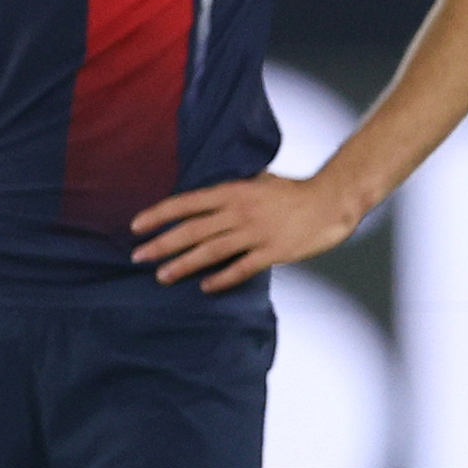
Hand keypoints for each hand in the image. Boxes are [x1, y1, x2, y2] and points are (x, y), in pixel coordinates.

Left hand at [130, 172, 364, 291]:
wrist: (332, 200)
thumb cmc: (292, 191)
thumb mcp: (257, 180)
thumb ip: (230, 191)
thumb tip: (201, 195)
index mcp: (232, 191)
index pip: (186, 203)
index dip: (158, 214)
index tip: (135, 226)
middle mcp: (239, 211)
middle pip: (192, 230)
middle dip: (161, 244)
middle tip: (137, 257)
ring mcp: (256, 232)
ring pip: (212, 251)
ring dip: (184, 264)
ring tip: (161, 276)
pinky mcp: (274, 251)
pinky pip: (242, 268)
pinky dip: (222, 278)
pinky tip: (205, 287)